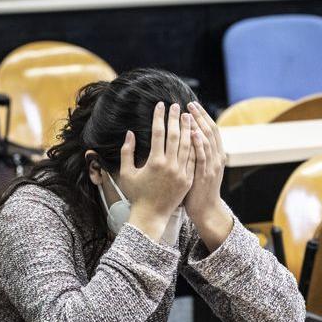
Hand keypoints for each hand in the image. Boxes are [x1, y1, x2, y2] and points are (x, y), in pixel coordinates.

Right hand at [122, 102, 194, 240]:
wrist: (151, 215)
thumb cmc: (136, 194)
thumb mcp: (126, 173)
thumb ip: (127, 152)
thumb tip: (130, 133)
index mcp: (154, 162)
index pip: (158, 133)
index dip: (159, 117)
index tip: (160, 105)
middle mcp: (170, 166)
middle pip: (175, 135)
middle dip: (175, 118)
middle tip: (176, 105)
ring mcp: (181, 173)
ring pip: (187, 145)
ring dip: (188, 129)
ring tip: (187, 116)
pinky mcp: (188, 179)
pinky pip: (193, 158)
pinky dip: (194, 145)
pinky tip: (194, 135)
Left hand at [184, 101, 232, 249]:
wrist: (205, 210)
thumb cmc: (198, 190)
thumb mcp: (200, 168)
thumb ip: (196, 153)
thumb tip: (186, 136)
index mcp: (215, 155)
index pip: (211, 130)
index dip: (203, 117)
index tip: (192, 106)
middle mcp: (216, 157)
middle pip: (210, 131)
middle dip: (200, 116)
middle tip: (189, 104)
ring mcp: (211, 166)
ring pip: (207, 140)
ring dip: (198, 125)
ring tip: (188, 113)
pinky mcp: (204, 175)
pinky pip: (202, 156)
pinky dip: (198, 143)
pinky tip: (191, 132)